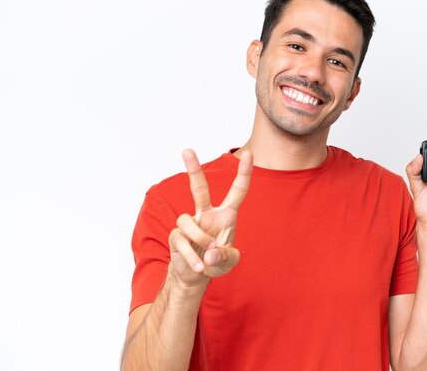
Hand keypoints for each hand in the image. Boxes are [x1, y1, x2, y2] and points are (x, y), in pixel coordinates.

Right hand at [168, 149, 252, 286]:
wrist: (195, 276)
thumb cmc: (215, 261)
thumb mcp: (229, 261)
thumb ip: (226, 256)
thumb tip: (210, 253)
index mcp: (226, 215)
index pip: (237, 191)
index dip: (244, 173)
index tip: (249, 154)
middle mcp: (207, 214)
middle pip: (199, 188)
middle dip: (193, 169)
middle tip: (187, 150)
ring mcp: (190, 223)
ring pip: (188, 221)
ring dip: (200, 239)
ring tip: (207, 257)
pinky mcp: (176, 235)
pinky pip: (182, 240)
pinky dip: (192, 256)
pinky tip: (199, 266)